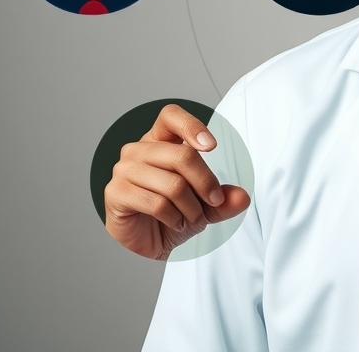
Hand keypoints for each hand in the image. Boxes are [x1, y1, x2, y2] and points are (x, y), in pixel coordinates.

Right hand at [104, 104, 250, 259]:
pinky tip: (174, 222)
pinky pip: (156, 203)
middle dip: (206, 183)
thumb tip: (242, 197)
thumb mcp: (206, 205)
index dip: (192, 126)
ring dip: (191, 207)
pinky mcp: (116, 193)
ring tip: (191, 217)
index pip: (171, 116)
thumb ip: (224, 199)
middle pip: (182, 156)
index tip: (212, 146)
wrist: (148, 242)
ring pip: (173, 183)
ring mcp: (124, 170)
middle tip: (214, 201)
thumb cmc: (172, 213)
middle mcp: (138, 150)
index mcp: (158, 140)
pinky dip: (174, 218)